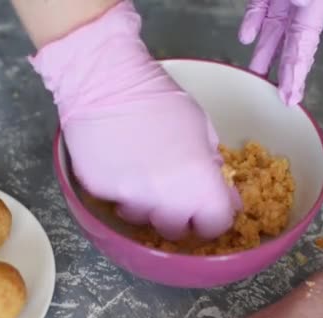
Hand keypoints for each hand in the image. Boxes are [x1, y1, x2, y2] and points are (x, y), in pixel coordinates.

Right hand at [29, 1, 238, 239]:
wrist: (105, 81)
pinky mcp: (100, 193)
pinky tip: (119, 164)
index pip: (216, 225)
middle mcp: (166, 200)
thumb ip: (212, 166)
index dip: (213, 218)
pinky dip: (120, 190)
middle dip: (179, 215)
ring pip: (143, 219)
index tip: (206, 208)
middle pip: (177, 230)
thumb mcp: (202, 126)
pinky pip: (116, 202)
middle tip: (172, 189)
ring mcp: (130, 199)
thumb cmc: (161, 97)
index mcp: (198, 183)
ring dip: (146, 204)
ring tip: (140, 172)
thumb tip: (222, 194)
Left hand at [239, 0, 322, 105]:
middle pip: (288, 50)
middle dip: (283, 77)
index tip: (290, 98)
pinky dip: (251, 24)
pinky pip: (257, 9)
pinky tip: (246, 37)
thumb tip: (301, 4)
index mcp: (314, 10)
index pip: (302, 50)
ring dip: (262, 58)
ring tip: (253, 78)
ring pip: (270, 35)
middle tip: (277, 101)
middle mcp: (297, 11)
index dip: (295, 76)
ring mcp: (281, 3)